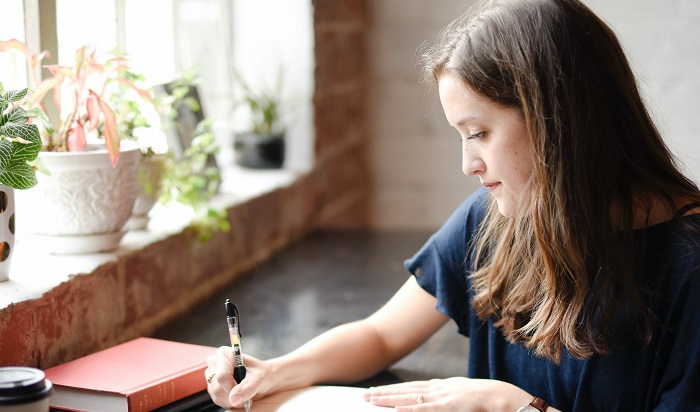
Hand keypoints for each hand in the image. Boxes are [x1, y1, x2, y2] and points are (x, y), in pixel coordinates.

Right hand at [205, 346, 273, 409]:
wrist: (263, 378)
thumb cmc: (261, 373)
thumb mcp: (260, 377)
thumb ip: (249, 387)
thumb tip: (234, 398)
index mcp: (225, 354)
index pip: (222, 375)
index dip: (232, 387)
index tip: (244, 391)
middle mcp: (215, 362)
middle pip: (217, 387)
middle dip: (233, 396)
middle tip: (247, 395)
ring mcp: (212, 375)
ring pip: (216, 396)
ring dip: (232, 401)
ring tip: (244, 395)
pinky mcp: (212, 386)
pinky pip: (217, 400)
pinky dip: (229, 402)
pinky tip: (238, 397)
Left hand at [363, 377, 533, 410]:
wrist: (505, 397)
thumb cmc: (488, 400)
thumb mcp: (464, 397)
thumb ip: (449, 398)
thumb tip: (435, 401)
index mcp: (443, 386)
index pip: (412, 387)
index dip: (393, 390)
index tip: (376, 392)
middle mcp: (439, 388)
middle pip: (406, 390)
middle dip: (384, 393)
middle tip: (364, 396)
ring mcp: (443, 396)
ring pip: (410, 397)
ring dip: (390, 399)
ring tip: (372, 400)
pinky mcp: (449, 406)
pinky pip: (426, 408)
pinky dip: (410, 408)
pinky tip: (396, 410)